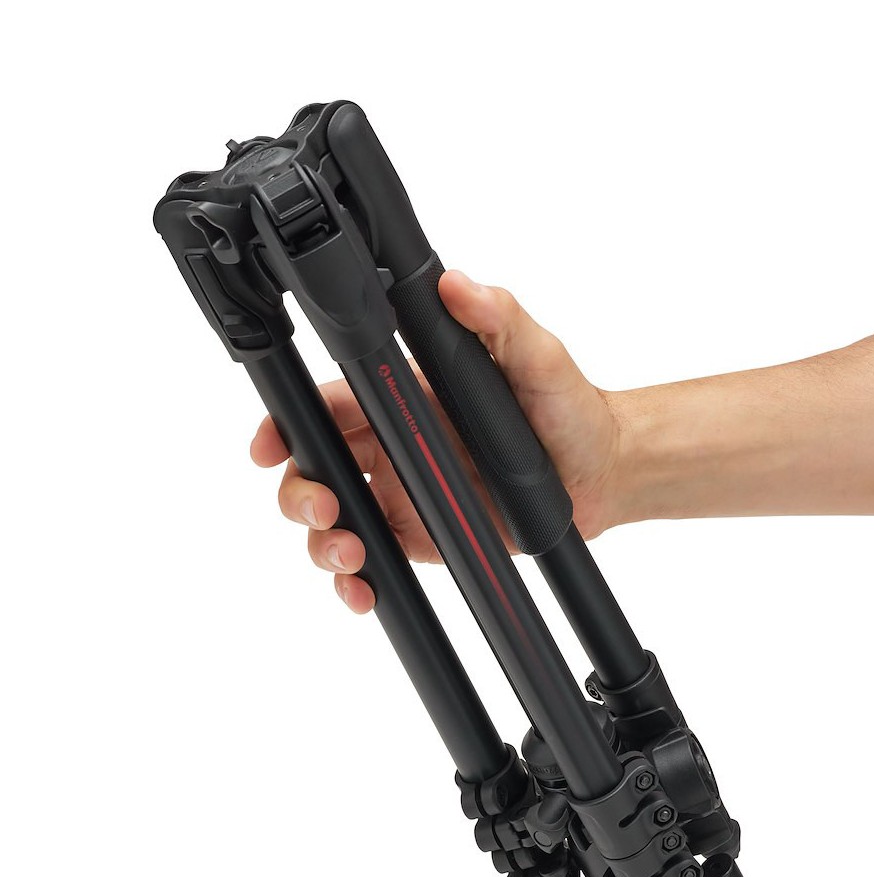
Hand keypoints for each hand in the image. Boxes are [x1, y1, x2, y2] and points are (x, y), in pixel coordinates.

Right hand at [250, 270, 624, 612]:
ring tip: (349, 554)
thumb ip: (497, 318)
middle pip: (313, 467)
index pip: (327, 404)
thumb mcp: (535, 354)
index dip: (285, 425)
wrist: (603, 471)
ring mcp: (403, 493)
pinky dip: (356, 582)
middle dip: (299, 492)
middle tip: (325, 509)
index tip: (266, 445)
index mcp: (405, 396)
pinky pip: (373, 561)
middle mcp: (394, 444)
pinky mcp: (421, 537)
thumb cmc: (568, 406)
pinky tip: (363, 591)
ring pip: (332, 520)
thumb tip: (458, 286)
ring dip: (321, 542)